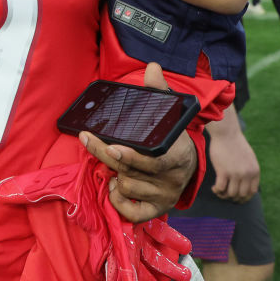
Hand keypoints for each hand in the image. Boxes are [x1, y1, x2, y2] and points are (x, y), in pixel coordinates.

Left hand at [80, 63, 197, 222]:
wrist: (189, 166)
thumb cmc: (173, 138)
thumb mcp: (170, 115)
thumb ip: (160, 92)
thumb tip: (152, 67)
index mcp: (177, 156)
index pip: (152, 161)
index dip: (131, 156)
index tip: (111, 147)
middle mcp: (171, 180)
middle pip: (130, 170)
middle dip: (106, 154)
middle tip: (89, 139)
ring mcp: (164, 196)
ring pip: (127, 187)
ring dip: (114, 175)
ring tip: (112, 163)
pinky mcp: (157, 210)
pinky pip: (133, 213)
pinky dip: (119, 201)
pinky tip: (115, 186)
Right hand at [208, 129, 259, 202]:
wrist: (226, 133)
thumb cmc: (235, 144)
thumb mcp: (249, 158)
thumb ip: (249, 170)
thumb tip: (246, 183)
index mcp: (254, 171)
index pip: (252, 192)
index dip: (244, 197)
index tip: (237, 198)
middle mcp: (247, 174)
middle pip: (241, 195)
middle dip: (233, 198)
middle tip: (226, 195)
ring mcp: (235, 173)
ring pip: (230, 194)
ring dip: (224, 195)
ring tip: (219, 191)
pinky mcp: (223, 171)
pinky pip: (220, 188)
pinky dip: (217, 191)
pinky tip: (214, 188)